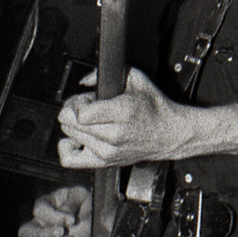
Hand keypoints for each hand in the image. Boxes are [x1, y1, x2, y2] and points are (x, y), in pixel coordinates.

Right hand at [18, 185, 91, 236]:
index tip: (72, 219)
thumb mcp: (81, 196)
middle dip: (43, 235)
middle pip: (24, 233)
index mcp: (45, 204)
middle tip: (63, 232)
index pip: (39, 211)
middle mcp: (39, 223)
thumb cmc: (84, 203)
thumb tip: (66, 217)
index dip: (54, 217)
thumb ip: (71, 203)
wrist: (93, 217)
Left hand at [57, 67, 188, 168]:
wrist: (170, 134)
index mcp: (123, 112)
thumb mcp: (136, 79)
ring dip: (76, 125)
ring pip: (69, 135)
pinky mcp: (104, 162)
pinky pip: (70, 159)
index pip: (81, 113)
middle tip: (89, 106)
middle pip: (70, 123)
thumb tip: (84, 81)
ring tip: (91, 120)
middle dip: (75, 110)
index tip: (88, 98)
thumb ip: (105, 74)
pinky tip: (77, 138)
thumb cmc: (155, 109)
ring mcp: (108, 151)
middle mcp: (114, 134)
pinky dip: (67, 147)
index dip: (79, 101)